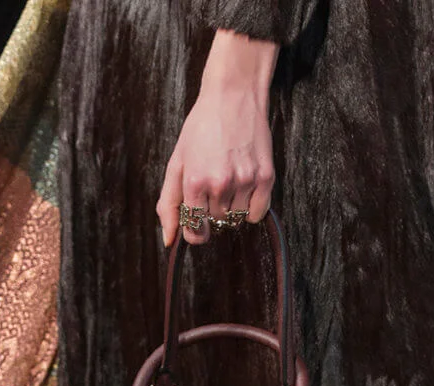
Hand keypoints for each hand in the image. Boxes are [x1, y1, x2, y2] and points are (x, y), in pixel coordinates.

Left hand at [157, 31, 278, 246]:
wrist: (233, 95)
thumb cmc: (201, 128)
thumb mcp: (178, 162)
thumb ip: (169, 204)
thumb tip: (168, 241)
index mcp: (195, 182)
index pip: (195, 231)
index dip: (195, 230)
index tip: (198, 221)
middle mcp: (220, 184)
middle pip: (217, 223)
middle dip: (213, 210)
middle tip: (214, 184)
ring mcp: (245, 181)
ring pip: (236, 219)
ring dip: (232, 207)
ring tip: (230, 178)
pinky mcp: (266, 177)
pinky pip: (257, 213)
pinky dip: (251, 207)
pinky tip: (244, 186)